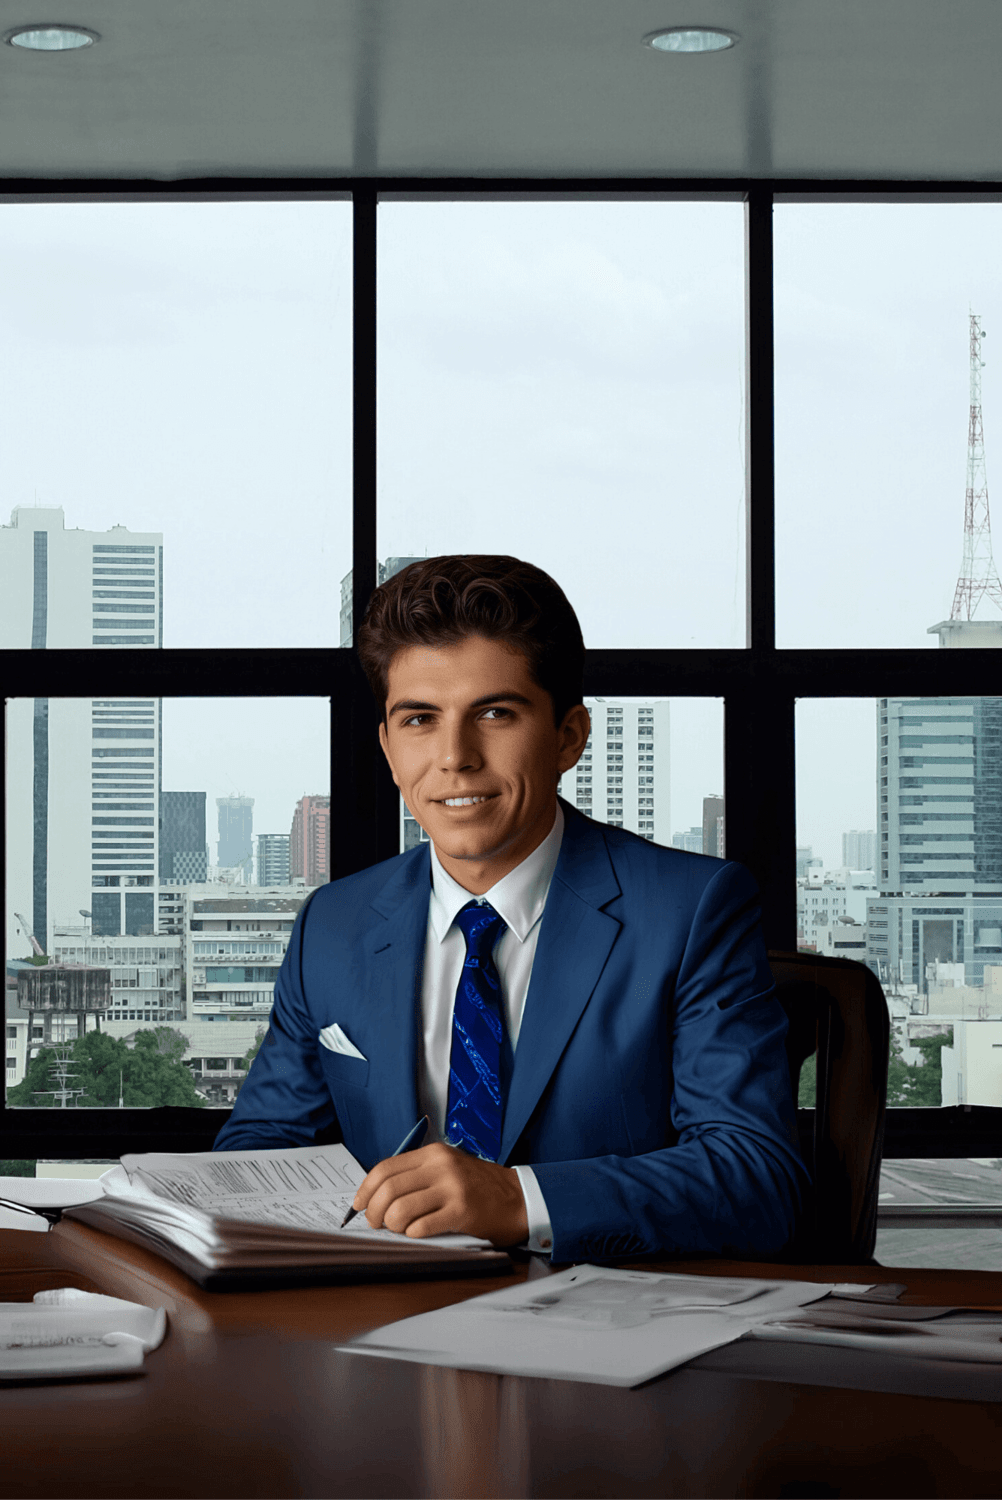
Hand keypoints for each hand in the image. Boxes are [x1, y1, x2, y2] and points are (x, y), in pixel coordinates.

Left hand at [352, 1142, 528, 1245]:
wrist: (517, 1198)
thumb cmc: (478, 1186)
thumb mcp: (446, 1168)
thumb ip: (416, 1175)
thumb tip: (377, 1196)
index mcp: (432, 1154)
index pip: (384, 1168)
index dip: (365, 1190)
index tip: (359, 1205)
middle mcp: (440, 1166)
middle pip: (388, 1190)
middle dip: (374, 1212)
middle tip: (376, 1223)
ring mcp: (452, 1188)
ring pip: (401, 1210)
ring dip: (392, 1226)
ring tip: (399, 1230)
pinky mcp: (462, 1211)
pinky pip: (422, 1227)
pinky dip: (413, 1235)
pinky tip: (419, 1234)